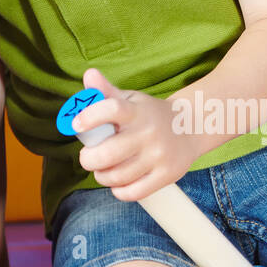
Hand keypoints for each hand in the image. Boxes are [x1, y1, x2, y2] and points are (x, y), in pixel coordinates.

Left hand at [72, 68, 203, 202]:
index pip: (111, 109)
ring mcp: (159, 155)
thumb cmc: (149, 114)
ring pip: (117, 176)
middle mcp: (148, 132)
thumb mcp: (130, 99)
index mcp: (136, 111)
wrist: (190, 127)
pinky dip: (118, 190)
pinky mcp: (167, 175)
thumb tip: (89, 74)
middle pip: (108, 153)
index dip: (89, 117)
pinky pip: (133, 192)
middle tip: (87, 157)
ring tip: (102, 170)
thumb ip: (105, 91)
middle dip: (88, 159)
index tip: (76, 125)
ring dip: (101, 176)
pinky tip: (117, 182)